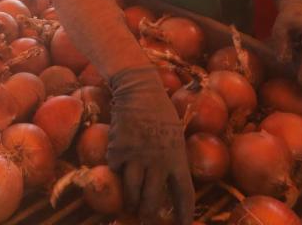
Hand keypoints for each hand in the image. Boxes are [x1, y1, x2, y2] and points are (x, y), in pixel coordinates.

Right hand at [108, 65, 194, 223]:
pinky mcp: (117, 150)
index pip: (184, 195)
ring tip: (132, 206)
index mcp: (177, 158)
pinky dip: (118, 176)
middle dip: (150, 216)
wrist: (138, 90)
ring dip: (131, 202)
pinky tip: (120, 174)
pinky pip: (116, 171)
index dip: (184, 215)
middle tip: (148, 221)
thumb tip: (173, 184)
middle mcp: (157, 161)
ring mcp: (136, 157)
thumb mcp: (176, 136)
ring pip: (131, 192)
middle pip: (153, 200)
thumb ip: (174, 160)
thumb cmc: (161, 112)